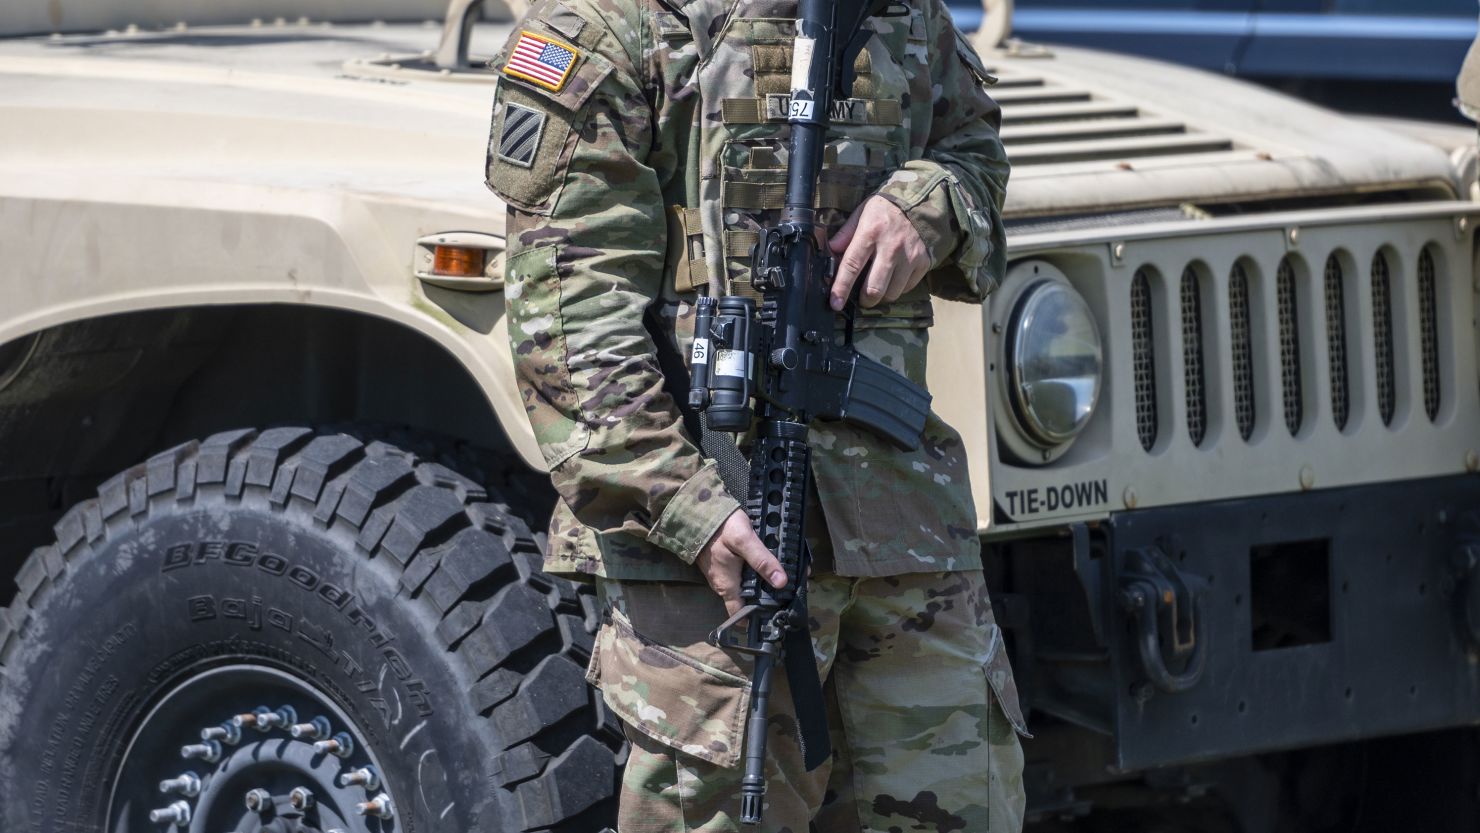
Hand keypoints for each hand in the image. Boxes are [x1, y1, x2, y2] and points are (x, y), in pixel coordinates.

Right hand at [696, 509, 787, 616]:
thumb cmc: (721, 527)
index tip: (778, 615)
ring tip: (788, 576)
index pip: (741, 616)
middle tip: (792, 591)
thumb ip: (762, 560)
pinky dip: (756, 572)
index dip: (758, 619)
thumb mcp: (744, 541)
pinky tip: (770, 563)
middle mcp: (724, 586)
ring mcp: (723, 575)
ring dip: (763, 584)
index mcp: (728, 586)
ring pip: (746, 587)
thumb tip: (781, 582)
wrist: (698, 510)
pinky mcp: (724, 565)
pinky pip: (742, 575)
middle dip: (768, 598)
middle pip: (748, 601)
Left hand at [827, 195, 930, 310]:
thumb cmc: (886, 209)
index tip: (835, 304)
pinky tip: (894, 278)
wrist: (922, 201)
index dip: (842, 288)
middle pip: (874, 288)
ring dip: (882, 296)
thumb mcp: (862, 213)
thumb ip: (846, 233)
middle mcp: (891, 247)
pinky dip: (898, 288)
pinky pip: (908, 287)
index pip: (852, 265)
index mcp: (870, 233)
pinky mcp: (923, 262)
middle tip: (861, 298)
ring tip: (879, 286)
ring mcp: (909, 257)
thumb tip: (830, 251)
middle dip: (865, 300)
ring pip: (892, 293)